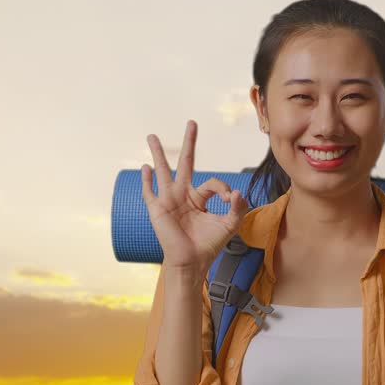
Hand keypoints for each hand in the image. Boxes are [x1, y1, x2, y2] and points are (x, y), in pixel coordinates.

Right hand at [141, 120, 249, 274]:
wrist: (192, 262)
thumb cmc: (209, 245)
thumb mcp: (229, 224)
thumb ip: (237, 207)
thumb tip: (239, 192)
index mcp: (199, 197)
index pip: (212, 182)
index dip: (224, 189)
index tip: (230, 200)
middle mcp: (183, 194)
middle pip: (186, 163)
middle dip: (189, 143)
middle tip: (192, 123)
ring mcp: (168, 200)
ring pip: (163, 171)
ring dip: (158, 153)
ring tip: (152, 136)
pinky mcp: (157, 210)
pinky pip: (150, 192)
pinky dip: (146, 181)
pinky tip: (144, 168)